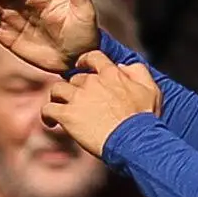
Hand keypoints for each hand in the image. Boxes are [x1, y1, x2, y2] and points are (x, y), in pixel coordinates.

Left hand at [39, 49, 160, 157]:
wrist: (134, 140)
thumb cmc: (144, 118)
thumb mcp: (151, 89)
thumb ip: (137, 72)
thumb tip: (122, 66)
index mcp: (111, 73)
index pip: (92, 57)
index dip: (84, 61)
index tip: (80, 66)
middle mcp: (92, 82)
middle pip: (75, 78)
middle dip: (76, 88)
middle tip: (79, 103)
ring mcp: (78, 98)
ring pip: (57, 89)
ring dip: (58, 98)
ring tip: (60, 109)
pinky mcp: (67, 115)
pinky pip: (48, 109)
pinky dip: (47, 116)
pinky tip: (51, 123)